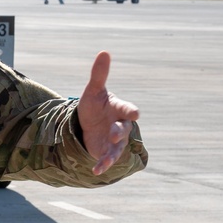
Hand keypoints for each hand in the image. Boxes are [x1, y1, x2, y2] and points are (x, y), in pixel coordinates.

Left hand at [77, 51, 139, 174]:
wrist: (87, 123)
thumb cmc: (95, 105)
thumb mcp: (93, 91)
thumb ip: (99, 74)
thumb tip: (104, 52)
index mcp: (119, 108)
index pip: (128, 109)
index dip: (131, 111)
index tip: (134, 114)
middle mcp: (121, 124)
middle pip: (124, 129)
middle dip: (119, 131)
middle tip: (112, 134)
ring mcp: (116, 140)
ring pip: (118, 146)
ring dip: (112, 152)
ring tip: (104, 160)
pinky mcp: (108, 151)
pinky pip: (108, 158)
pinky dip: (103, 164)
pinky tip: (96, 170)